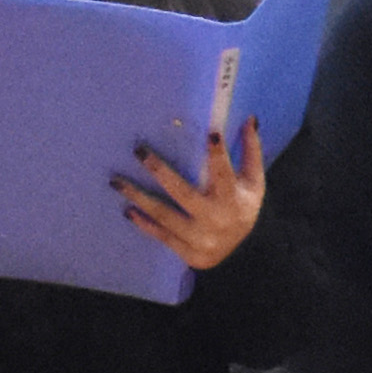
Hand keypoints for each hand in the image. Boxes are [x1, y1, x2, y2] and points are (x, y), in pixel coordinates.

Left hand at [119, 122, 267, 270]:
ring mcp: (200, 238)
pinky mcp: (187, 251)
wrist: (243, 252)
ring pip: (164, 215)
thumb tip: (249, 120)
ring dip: (138, 196)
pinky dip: (143, 223)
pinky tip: (127, 208)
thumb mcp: (254, 182)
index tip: (210, 133)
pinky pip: (161, 235)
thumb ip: (251, 151)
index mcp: (234, 199)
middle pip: (183, 192)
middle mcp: (215, 219)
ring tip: (116, 181)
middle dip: (159, 170)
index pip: (224, 174)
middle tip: (139, 150)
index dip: (218, 155)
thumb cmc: (243, 207)